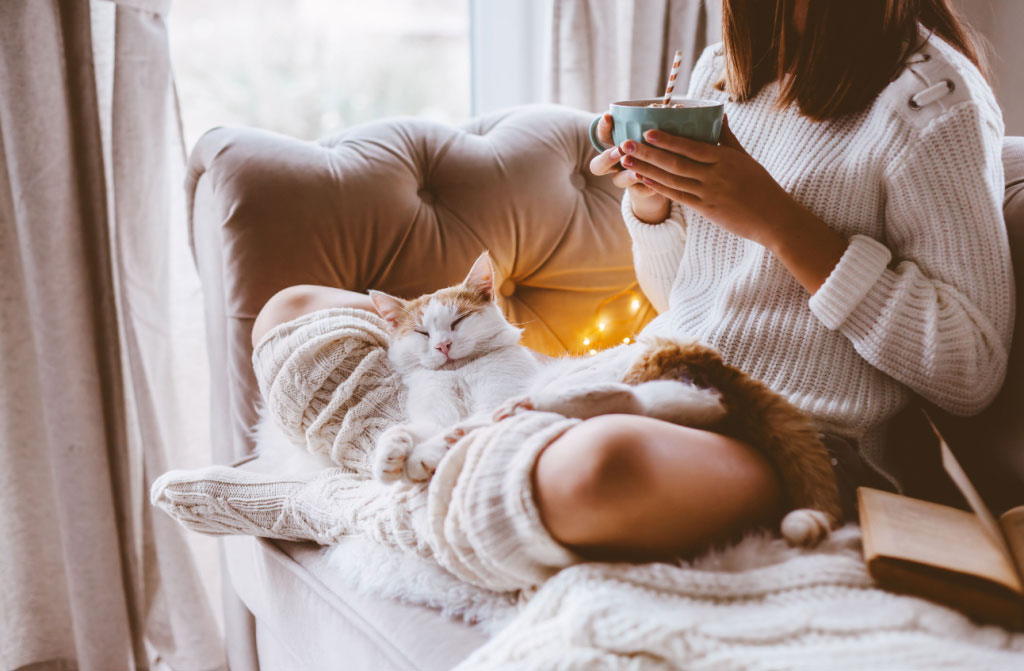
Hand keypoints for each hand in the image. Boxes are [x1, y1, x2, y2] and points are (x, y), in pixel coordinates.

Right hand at [588, 113, 670, 223]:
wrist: (665, 177)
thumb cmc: (659, 146)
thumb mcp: (656, 133)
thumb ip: (657, 123)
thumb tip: (673, 106)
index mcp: (616, 145)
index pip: (603, 135)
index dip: (603, 127)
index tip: (609, 117)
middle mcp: (616, 164)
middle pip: (598, 166)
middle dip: (607, 158)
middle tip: (620, 150)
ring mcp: (625, 179)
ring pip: (617, 180)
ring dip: (627, 176)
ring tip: (638, 174)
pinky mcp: (638, 192)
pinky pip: (639, 192)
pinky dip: (647, 188)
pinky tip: (655, 187)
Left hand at [616, 115, 797, 244]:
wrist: (774, 218)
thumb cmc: (761, 185)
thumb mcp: (746, 158)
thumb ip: (728, 138)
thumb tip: (719, 115)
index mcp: (725, 158)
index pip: (691, 147)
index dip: (667, 140)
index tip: (647, 131)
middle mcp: (715, 175)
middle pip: (675, 163)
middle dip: (648, 153)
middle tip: (625, 144)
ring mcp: (709, 194)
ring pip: (672, 180)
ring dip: (647, 169)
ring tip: (626, 160)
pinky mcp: (705, 210)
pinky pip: (678, 197)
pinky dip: (659, 187)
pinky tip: (643, 179)